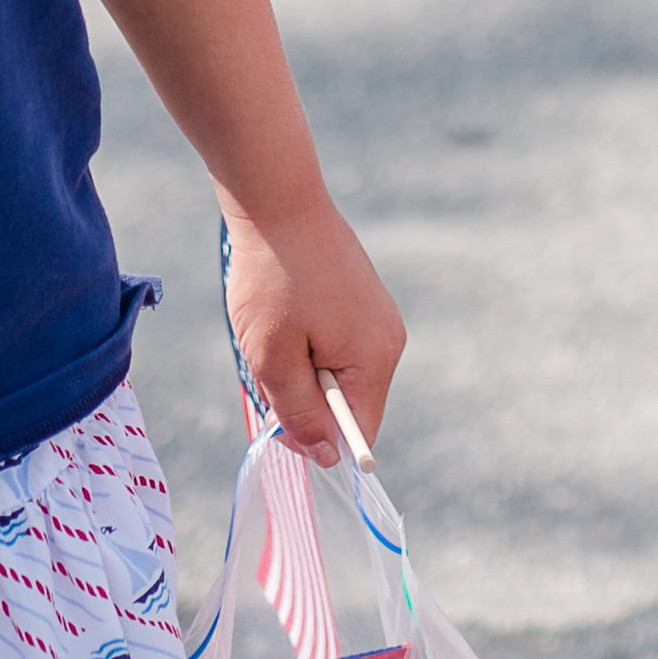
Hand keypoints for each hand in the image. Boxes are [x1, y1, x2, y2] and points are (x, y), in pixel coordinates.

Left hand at [222, 190, 406, 456]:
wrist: (278, 200)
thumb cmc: (272, 278)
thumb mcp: (273, 358)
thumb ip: (300, 414)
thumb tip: (328, 458)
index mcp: (375, 358)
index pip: (359, 433)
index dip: (318, 441)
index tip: (277, 421)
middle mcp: (388, 339)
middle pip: (349, 404)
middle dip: (305, 398)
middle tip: (269, 364)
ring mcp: (378, 316)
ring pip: (338, 373)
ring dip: (301, 368)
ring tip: (274, 332)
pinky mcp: (362, 299)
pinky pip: (336, 345)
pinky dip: (306, 343)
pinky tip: (283, 313)